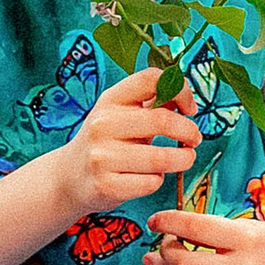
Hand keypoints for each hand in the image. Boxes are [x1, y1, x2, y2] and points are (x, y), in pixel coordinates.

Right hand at [56, 64, 198, 224]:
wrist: (69, 177)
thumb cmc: (106, 142)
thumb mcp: (121, 114)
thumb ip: (151, 104)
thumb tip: (186, 100)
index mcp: (110, 100)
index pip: (150, 79)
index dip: (180, 90)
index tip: (189, 108)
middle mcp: (103, 124)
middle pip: (162, 120)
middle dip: (189, 131)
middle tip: (195, 139)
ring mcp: (102, 156)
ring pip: (161, 158)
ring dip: (183, 159)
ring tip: (185, 158)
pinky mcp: (106, 185)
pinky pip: (151, 182)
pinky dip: (159, 180)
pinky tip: (152, 176)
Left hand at [144, 209, 264, 264]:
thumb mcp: (256, 228)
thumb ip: (219, 233)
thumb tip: (175, 233)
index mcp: (250, 238)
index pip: (196, 228)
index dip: (169, 222)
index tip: (156, 220)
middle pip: (185, 264)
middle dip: (163, 253)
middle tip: (159, 245)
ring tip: (154, 264)